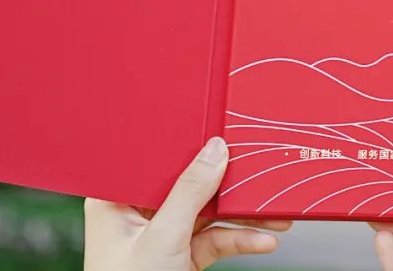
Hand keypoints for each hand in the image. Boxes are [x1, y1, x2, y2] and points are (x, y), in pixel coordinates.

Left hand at [84, 136, 289, 270]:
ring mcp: (162, 236)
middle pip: (190, 185)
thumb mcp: (162, 238)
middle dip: (228, 185)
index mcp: (116, 199)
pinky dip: (239, 240)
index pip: (158, 160)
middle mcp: (138, 214)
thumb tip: (215, 151)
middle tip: (259, 173)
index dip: (190, 146)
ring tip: (276, 215)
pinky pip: (215, 239)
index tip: (223, 135)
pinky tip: (263, 241)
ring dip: (242, 216)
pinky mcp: (181, 256)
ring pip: (209, 213)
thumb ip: (190, 193)